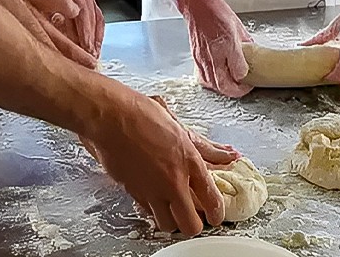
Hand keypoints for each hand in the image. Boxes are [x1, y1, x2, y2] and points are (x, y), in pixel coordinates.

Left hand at [23, 0, 96, 68]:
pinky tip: (95, 48)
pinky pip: (99, 20)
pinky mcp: (92, 3)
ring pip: (97, 20)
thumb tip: (58, 20)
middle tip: (89, 58)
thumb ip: (47, 6)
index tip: (84, 47)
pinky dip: (98, 35)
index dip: (83, 31)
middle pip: (91, 19)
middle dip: (91, 40)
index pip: (81, 13)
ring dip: (96, 39)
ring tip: (93, 57)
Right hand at [84, 87, 226, 235]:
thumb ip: (204, 147)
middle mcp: (173, 180)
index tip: (216, 215)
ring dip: (172, 221)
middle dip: (195, 226)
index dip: (217, 213)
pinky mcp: (134, 192)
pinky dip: (154, 210)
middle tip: (194, 218)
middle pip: (191, 225)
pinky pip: (149, 212)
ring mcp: (153, 189)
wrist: (112, 118)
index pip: (212, 199)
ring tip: (173, 210)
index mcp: (190, 161)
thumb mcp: (179, 127)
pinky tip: (155, 198)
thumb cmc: (142, 115)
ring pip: (168, 225)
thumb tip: (227, 154)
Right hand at [176, 0, 251, 97]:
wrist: (197, 6)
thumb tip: (248, 61)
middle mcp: (213, 55)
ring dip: (222, 89)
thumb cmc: (218, 13)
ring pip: (212, 84)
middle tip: (242, 88)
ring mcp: (201, 58)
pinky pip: (202, 78)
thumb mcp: (239, 29)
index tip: (250, 83)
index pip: (238, 73)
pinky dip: (210, 83)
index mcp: (227, 46)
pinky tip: (216, 79)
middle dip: (234, 91)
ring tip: (230, 85)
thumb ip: (245, 47)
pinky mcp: (195, 58)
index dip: (245, 83)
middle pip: (223, 85)